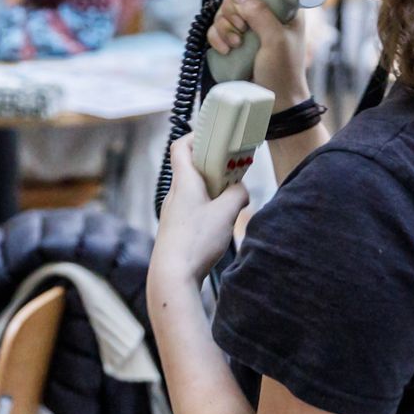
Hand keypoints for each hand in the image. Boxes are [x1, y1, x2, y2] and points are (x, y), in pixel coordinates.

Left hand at [152, 136, 248, 287]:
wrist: (172, 276)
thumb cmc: (196, 242)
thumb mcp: (226, 214)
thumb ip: (238, 195)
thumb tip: (241, 191)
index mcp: (184, 183)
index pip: (181, 147)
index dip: (196, 136)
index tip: (216, 137)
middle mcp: (175, 194)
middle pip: (192, 167)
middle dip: (215, 164)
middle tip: (236, 169)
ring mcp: (174, 212)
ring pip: (195, 189)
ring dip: (214, 188)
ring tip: (233, 197)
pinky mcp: (178, 229)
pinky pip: (194, 207)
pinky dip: (209, 206)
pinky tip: (222, 221)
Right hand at [206, 0, 308, 104]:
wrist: (273, 102)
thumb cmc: (284, 72)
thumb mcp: (276, 41)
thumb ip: (261, 15)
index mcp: (283, 8)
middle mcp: (264, 13)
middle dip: (233, 10)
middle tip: (241, 30)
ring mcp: (247, 27)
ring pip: (224, 10)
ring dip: (224, 26)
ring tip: (235, 44)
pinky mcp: (232, 40)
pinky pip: (215, 28)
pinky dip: (216, 37)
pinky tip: (226, 49)